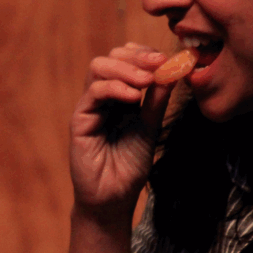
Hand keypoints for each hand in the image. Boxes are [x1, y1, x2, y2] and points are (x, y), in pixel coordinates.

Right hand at [69, 44, 174, 214]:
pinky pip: (94, 92)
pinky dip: (115, 88)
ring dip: (126, 68)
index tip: (168, 59)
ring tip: (147, 80)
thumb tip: (172, 70)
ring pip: (99, 67)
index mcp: (120, 97)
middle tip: (159, 63)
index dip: (146, 54)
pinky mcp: (80, 120)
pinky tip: (134, 97)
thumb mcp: (150, 128)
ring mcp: (90, 106)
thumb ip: (157, 101)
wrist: (114, 198)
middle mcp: (103, 97)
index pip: (128, 60)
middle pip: (112, 57)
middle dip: (137, 55)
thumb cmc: (129, 167)